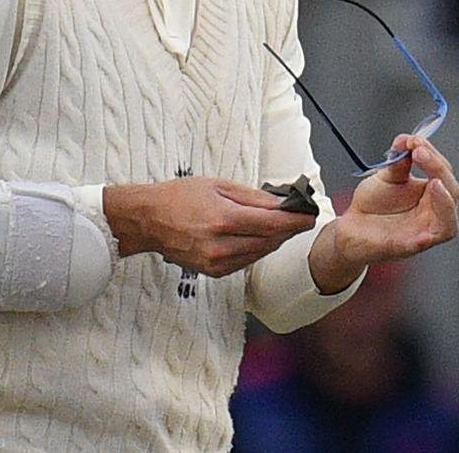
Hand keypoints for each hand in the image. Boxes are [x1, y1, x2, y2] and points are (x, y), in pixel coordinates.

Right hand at [103, 177, 316, 276]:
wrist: (149, 220)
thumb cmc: (179, 197)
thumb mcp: (217, 185)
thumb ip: (251, 197)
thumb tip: (280, 203)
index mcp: (223, 219)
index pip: (272, 224)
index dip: (295, 221)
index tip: (310, 216)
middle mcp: (222, 245)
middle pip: (269, 241)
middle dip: (287, 230)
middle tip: (299, 218)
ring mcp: (217, 262)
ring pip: (260, 253)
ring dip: (273, 240)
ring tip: (279, 224)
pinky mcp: (214, 272)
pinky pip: (246, 261)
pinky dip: (255, 249)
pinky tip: (255, 236)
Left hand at [309, 134, 458, 293]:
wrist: (352, 226)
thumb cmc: (374, 204)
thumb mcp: (387, 176)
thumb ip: (398, 160)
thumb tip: (406, 139)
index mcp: (432, 194)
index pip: (444, 173)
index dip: (433, 155)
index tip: (415, 141)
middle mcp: (433, 213)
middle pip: (451, 193)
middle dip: (437, 169)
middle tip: (419, 152)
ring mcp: (423, 232)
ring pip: (448, 224)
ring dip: (444, 203)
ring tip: (434, 183)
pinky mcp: (407, 246)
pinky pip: (423, 244)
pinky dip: (426, 237)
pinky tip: (425, 232)